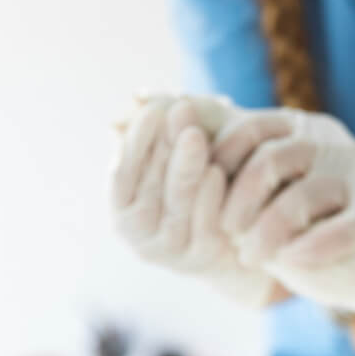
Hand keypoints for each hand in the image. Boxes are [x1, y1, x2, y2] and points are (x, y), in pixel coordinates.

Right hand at [109, 94, 280, 306]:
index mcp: (121, 207)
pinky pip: (203, 225)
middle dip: (165, 144)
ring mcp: (168, 250)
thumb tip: (139, 96)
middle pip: (149, 185)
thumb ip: (160, 130)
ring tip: (195, 135)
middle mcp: (136, 233)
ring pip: (174, 204)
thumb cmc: (198, 184)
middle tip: (180, 110)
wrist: (233, 234)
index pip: (121, 171)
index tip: (154, 108)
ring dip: (184, 167)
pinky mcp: (200, 259)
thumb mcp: (177, 156)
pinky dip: (208, 197)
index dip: (137, 139)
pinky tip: (218, 170)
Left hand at [209, 108, 354, 268]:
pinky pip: (343, 228)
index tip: (204, 190)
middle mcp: (327, 144)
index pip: (250, 128)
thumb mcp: (290, 160)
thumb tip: (179, 137)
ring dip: (268, 232)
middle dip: (240, 200)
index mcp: (301, 126)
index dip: (222, 159)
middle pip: (272, 160)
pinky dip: (313, 247)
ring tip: (250, 257)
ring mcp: (354, 175)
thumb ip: (245, 151)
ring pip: (302, 197)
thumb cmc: (323, 191)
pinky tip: (292, 264)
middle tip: (225, 231)